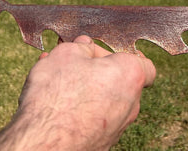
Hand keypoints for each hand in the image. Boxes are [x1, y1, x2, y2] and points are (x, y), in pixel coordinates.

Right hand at [0, 35, 155, 150]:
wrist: (42, 142)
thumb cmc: (57, 95)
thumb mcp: (66, 53)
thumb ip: (81, 46)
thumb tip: (86, 46)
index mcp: (129, 76)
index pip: (145, 65)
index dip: (124, 55)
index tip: (105, 52)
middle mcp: (130, 105)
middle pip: (119, 80)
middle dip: (96, 68)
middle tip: (72, 61)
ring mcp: (117, 128)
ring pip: (104, 100)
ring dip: (84, 87)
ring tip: (56, 79)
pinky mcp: (101, 144)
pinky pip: (94, 118)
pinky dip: (80, 109)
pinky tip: (55, 102)